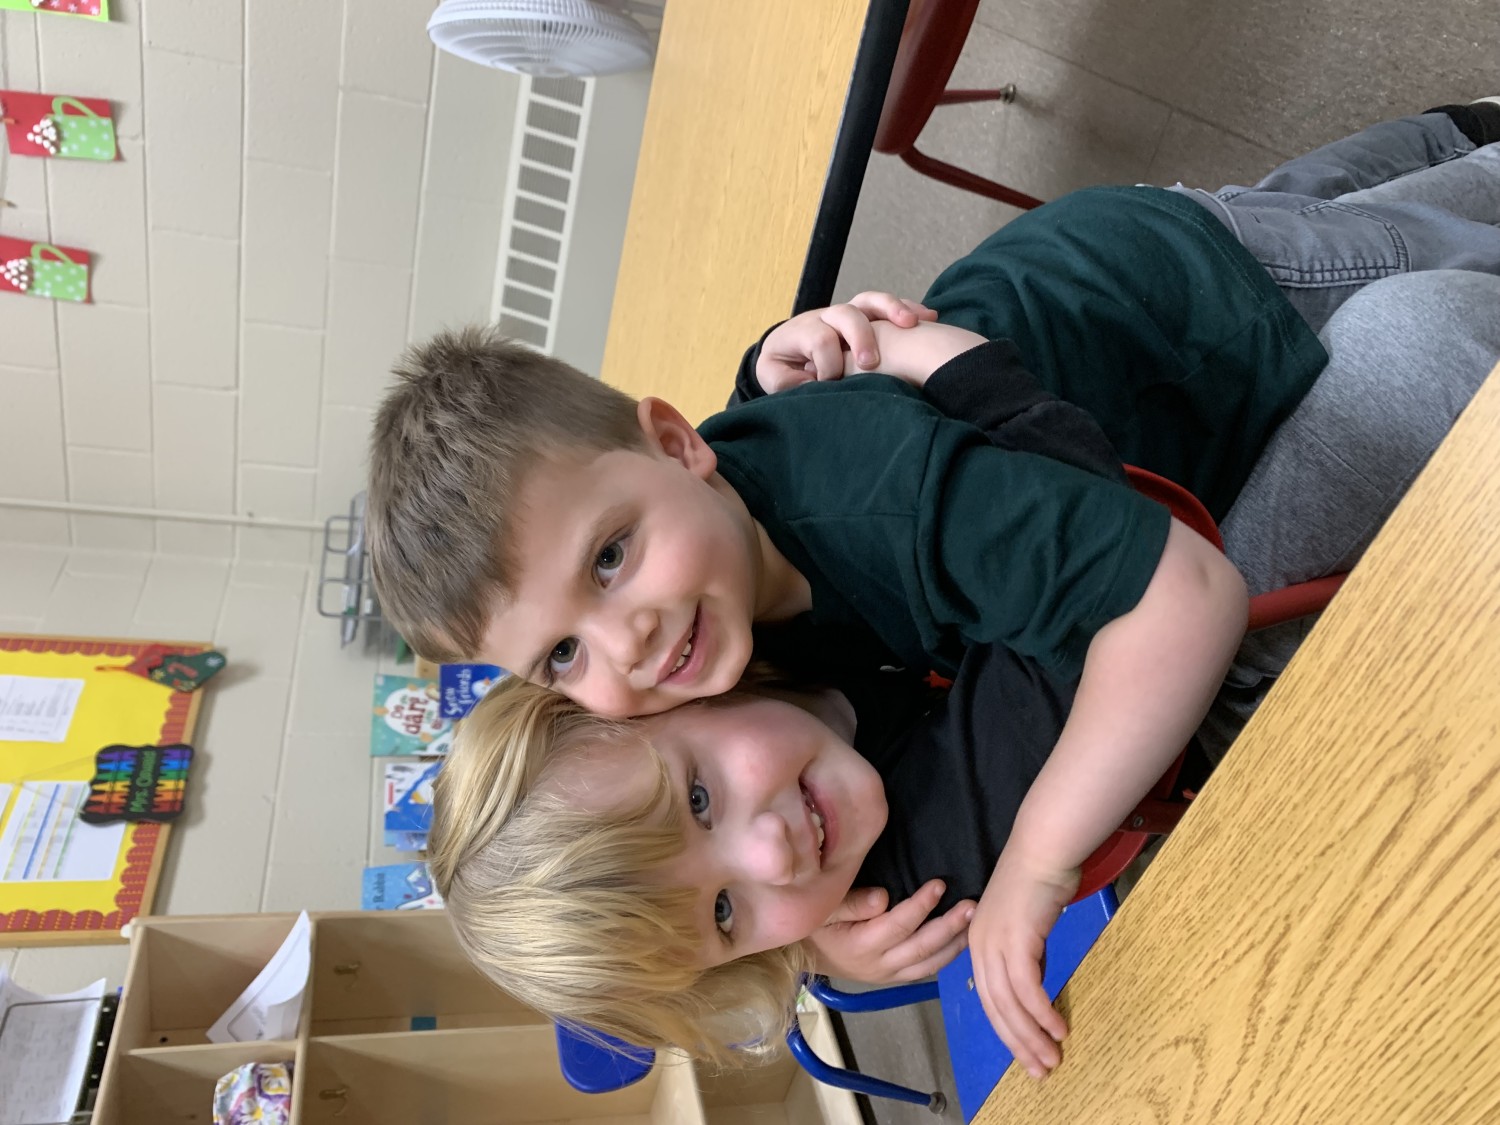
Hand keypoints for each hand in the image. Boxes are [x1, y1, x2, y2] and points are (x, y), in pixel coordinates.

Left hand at [756, 292, 936, 393]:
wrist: (787, 347)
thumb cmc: (784, 366)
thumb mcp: (775, 376)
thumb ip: (785, 381)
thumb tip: (808, 383)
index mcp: (802, 330)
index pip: (820, 340)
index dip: (827, 364)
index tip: (829, 383)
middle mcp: (827, 316)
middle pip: (846, 314)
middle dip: (861, 336)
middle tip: (869, 362)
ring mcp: (849, 313)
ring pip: (871, 301)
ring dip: (892, 310)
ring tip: (911, 324)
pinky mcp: (867, 316)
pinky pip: (889, 306)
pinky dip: (908, 309)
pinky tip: (927, 317)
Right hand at [807, 879, 974, 983]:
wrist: (808, 957)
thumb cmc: (816, 926)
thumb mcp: (823, 909)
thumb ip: (851, 903)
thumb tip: (883, 897)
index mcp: (861, 945)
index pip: (898, 925)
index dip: (921, 905)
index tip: (940, 885)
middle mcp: (879, 964)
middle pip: (922, 947)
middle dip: (949, 926)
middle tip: (972, 906)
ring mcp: (889, 975)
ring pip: (929, 964)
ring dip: (955, 944)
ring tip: (975, 923)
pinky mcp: (895, 979)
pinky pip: (926, 971)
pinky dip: (946, 957)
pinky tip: (960, 941)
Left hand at [968, 849, 1078, 1077]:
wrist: (1043, 850)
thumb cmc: (1039, 883)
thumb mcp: (1026, 927)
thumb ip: (1027, 958)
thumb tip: (1036, 990)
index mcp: (978, 945)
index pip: (989, 999)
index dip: (1008, 1031)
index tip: (1027, 1056)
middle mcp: (980, 947)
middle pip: (996, 1009)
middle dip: (1019, 1044)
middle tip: (1040, 1071)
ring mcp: (995, 944)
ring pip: (1010, 1004)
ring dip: (1033, 1036)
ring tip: (1053, 1059)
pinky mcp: (1017, 940)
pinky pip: (1028, 988)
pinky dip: (1042, 1013)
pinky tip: (1059, 1029)